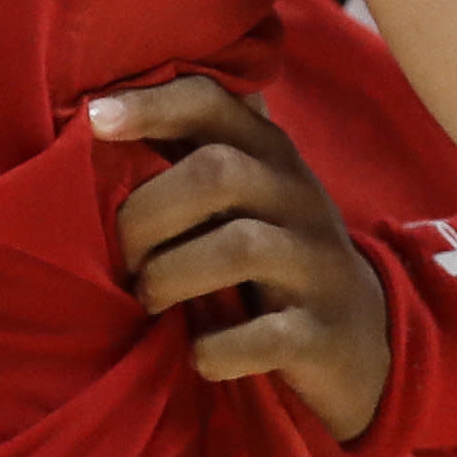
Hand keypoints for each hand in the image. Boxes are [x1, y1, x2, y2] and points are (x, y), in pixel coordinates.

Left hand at [99, 78, 391, 439]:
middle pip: (218, 172)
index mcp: (271, 155)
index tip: (93, 120)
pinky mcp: (322, 331)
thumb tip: (95, 121)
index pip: (212, 102)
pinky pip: (265, 335)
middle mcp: (298, 197)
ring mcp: (315, 264)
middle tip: (122, 258)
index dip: (151, 104)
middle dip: (147, 214)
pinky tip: (199, 354)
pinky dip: (217, 349)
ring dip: (171, 276)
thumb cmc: (274, 256)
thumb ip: (191, 157)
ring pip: (239, 246)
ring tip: (149, 300)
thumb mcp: (247, 196)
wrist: (363, 336)